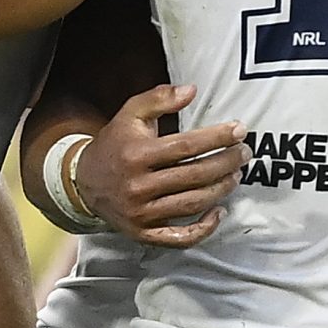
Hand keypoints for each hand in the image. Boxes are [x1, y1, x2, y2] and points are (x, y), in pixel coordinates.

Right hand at [74, 83, 246, 247]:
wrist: (83, 182)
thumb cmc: (115, 144)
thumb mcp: (130, 114)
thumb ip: (159, 99)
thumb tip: (192, 90)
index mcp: (137, 154)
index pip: (186, 146)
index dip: (217, 138)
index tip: (240, 130)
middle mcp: (138, 185)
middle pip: (194, 175)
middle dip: (226, 163)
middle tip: (245, 153)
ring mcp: (141, 213)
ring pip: (192, 203)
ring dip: (221, 190)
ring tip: (236, 175)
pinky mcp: (143, 233)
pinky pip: (179, 237)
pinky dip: (203, 229)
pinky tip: (219, 212)